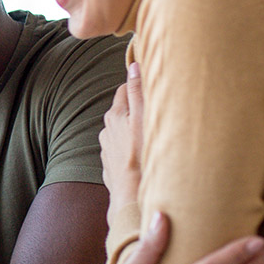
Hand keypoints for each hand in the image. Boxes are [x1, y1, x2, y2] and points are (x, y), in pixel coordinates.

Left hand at [99, 61, 143, 215]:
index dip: (138, 86)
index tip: (152, 86)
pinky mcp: (112, 166)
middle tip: (157, 109)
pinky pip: (123, 151)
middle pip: (123, 111)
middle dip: (137, 108)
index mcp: (114, 116)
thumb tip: (133, 65)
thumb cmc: (141, 157)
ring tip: (153, 134)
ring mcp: (107, 150)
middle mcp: (106, 131)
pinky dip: (132, 149)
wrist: (131, 197)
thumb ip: (138, 92)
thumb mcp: (143, 119)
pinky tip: (145, 155)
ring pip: (123, 132)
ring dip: (135, 130)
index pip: (124, 90)